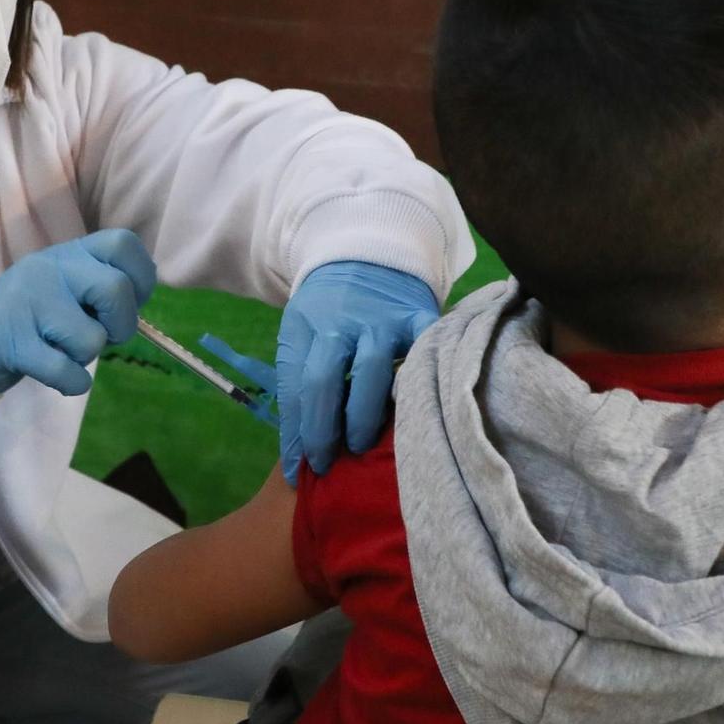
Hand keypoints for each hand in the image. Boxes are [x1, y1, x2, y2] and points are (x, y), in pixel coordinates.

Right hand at [0, 230, 156, 398]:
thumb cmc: (33, 313)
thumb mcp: (65, 284)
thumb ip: (101, 287)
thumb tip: (137, 310)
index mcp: (70, 252)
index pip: (123, 244)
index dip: (141, 278)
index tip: (131, 302)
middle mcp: (50, 268)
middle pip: (115, 290)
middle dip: (122, 324)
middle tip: (106, 336)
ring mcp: (30, 303)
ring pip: (91, 338)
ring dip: (87, 356)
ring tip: (65, 351)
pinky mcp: (13, 342)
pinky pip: (65, 370)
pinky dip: (73, 382)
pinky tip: (62, 377)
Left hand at [273, 262, 438, 480]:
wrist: (367, 251)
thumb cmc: (329, 308)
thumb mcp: (301, 335)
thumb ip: (298, 390)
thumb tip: (298, 458)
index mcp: (309, 329)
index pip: (299, 388)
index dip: (299, 433)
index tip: (301, 472)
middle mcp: (344, 325)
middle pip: (330, 382)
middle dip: (326, 430)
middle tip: (330, 463)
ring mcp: (385, 321)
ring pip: (375, 375)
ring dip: (367, 417)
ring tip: (364, 444)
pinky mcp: (421, 318)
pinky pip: (425, 353)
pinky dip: (422, 381)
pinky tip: (417, 410)